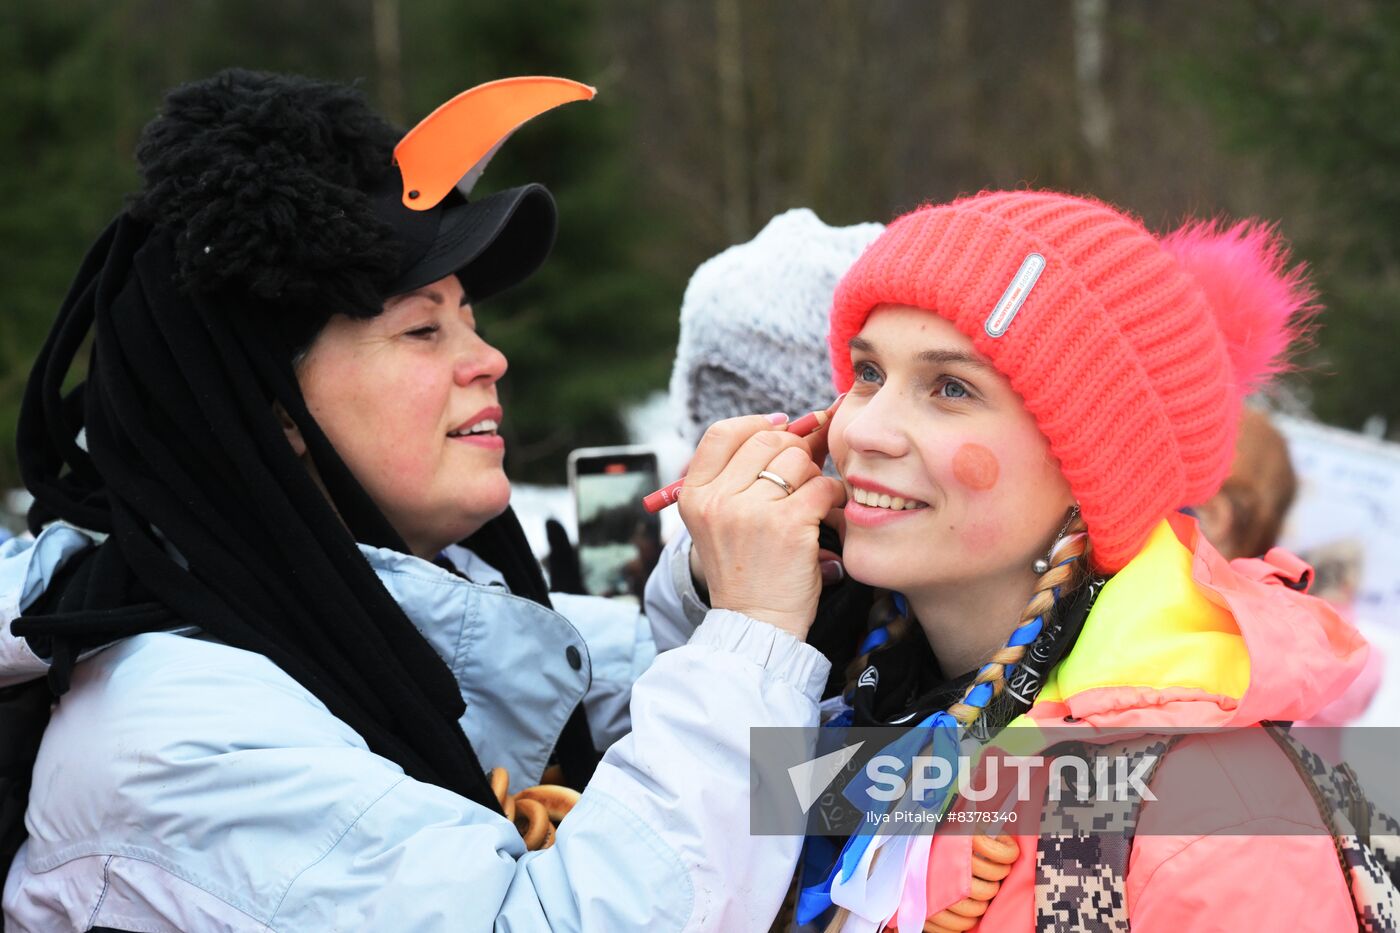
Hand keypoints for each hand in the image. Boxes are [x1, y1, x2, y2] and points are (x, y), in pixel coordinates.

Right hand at [679, 414, 846, 639]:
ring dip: (813, 475)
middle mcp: (718, 500)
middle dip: (793, 449)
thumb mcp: (724, 521)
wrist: (756, 625)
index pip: (723, 433)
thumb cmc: (748, 571)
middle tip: (804, 470)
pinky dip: (833, 496)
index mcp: (696, 496)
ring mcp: (751, 512)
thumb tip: (802, 424)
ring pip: (797, 460)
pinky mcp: (788, 525)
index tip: (780, 429)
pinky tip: (827, 513)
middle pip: (766, 440)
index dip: (756, 424)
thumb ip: (746, 474)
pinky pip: (822, 486)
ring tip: (812, 500)